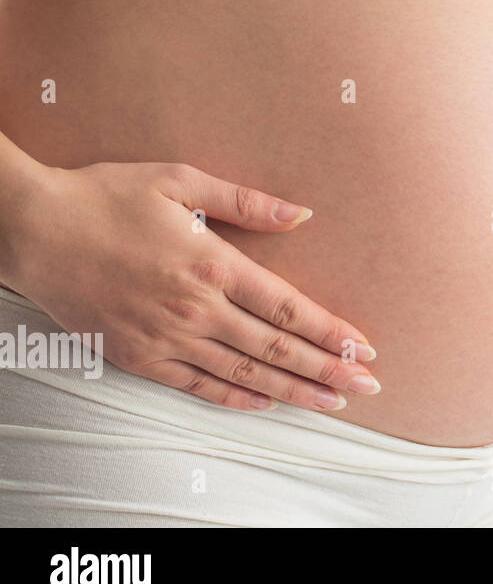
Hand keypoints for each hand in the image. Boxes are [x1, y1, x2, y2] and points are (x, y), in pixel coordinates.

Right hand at [2, 161, 379, 410]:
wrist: (31, 230)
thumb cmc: (107, 196)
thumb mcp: (181, 181)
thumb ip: (246, 203)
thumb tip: (302, 215)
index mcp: (211, 265)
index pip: (287, 308)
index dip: (330, 332)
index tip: (364, 348)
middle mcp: (193, 309)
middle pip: (275, 348)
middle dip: (326, 369)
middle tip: (367, 387)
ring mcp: (164, 338)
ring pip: (242, 374)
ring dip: (292, 390)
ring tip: (330, 402)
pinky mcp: (137, 356)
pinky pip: (196, 385)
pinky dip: (235, 398)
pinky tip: (266, 402)